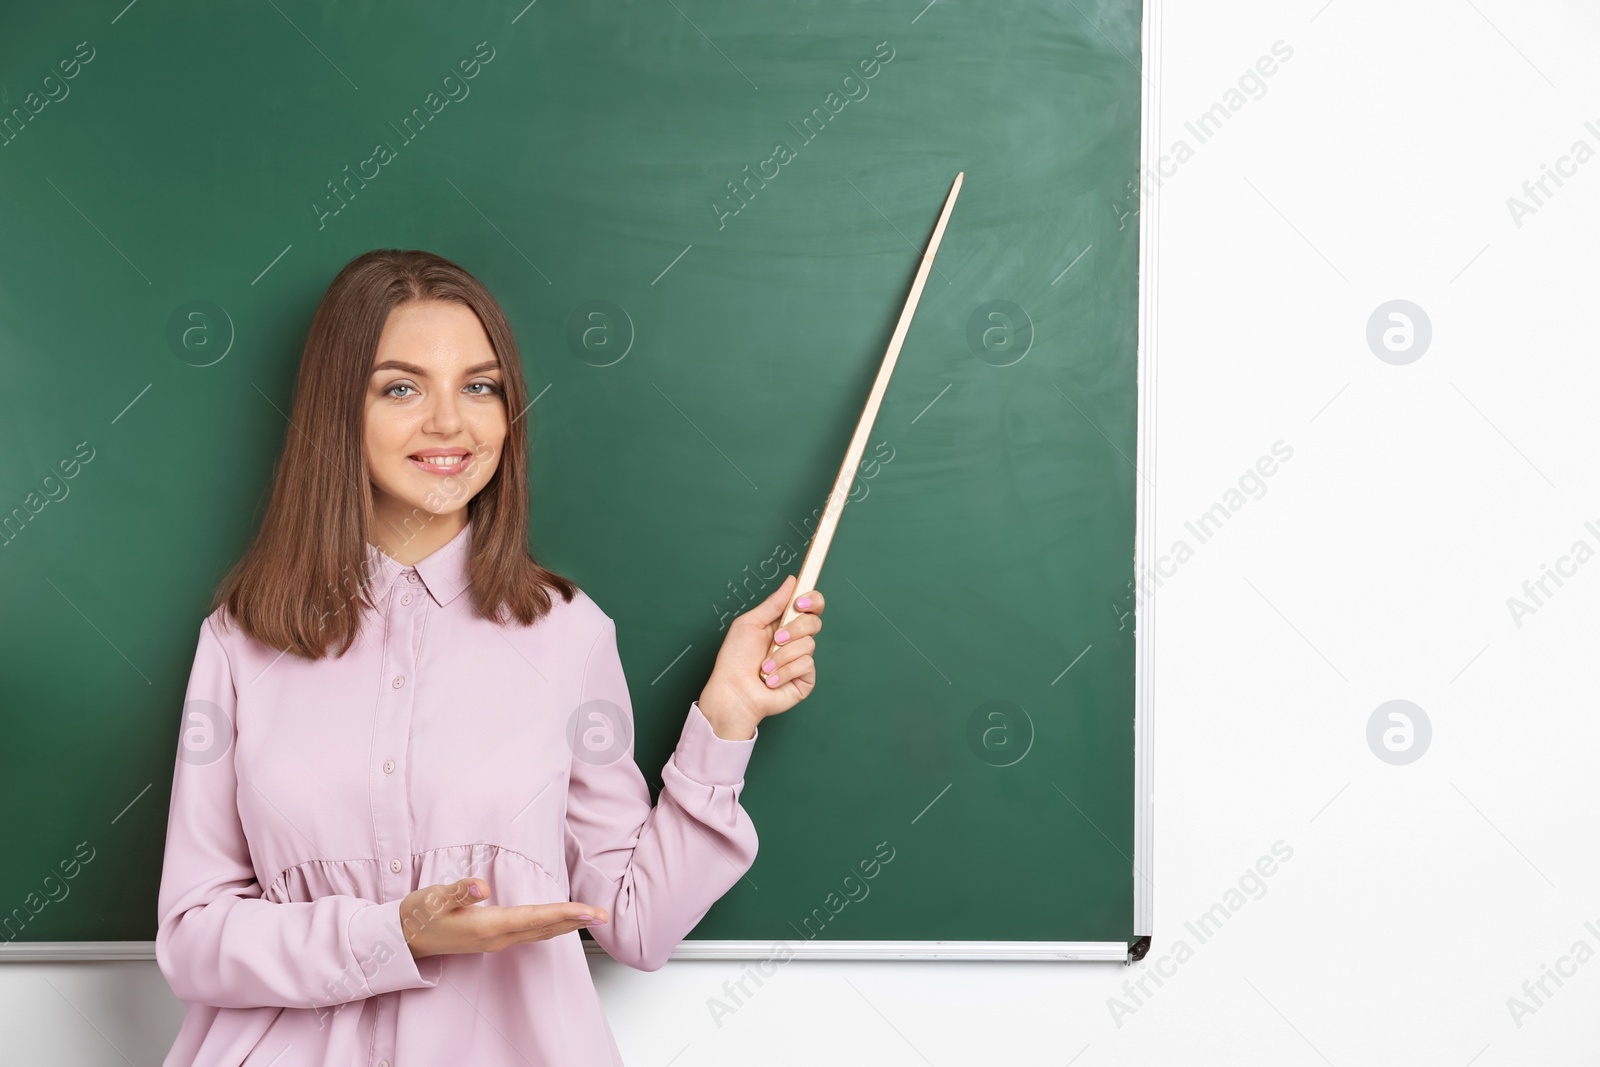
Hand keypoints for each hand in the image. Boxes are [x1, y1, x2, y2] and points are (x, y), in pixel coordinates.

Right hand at [400, 877, 610, 958]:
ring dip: (568, 925)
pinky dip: (551, 927)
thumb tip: (481, 885)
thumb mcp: (433, 898)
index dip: (564, 913)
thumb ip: (458, 891)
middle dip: (576, 921)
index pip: (535, 918)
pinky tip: (560, 923)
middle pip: (545, 928)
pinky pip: (531, 934)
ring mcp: (496, 941)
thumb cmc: (418, 915)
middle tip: (605, 915)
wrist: (403, 939)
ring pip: (540, 933)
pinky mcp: (493, 938)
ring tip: (592, 917)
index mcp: (488, 927)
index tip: (589, 911)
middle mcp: (497, 938)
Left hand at [697, 574, 825, 738]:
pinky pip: (806, 665)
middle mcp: (794, 641)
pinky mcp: (805, 679)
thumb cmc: (735, 659)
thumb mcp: (750, 623)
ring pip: (809, 645)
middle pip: (814, 622)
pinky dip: (785, 671)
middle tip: (777, 639)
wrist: (733, 691)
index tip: (800, 603)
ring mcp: (801, 660)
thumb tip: (791, 581)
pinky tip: (771, 680)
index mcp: (783, 624)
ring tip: (764, 667)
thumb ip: (773, 603)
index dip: (812, 601)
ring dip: (782, 656)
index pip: (810, 607)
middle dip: (795, 629)